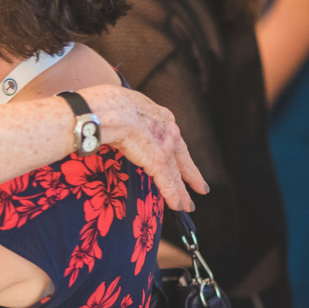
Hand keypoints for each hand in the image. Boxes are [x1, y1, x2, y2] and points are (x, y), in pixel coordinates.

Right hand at [80, 84, 207, 211]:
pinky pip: (167, 183)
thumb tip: (118, 118)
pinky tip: (178, 206)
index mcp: (160, 115)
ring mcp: (164, 148)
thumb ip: (129, 113)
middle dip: (191, 174)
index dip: (175, 150)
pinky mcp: (157, 162)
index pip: (171, 137)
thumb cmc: (108, 103)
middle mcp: (168, 131)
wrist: (109, 111)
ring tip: (188, 205)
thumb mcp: (126, 101)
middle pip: (182, 158)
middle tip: (201, 187)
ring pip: (176, 174)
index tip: (178, 158)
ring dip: (182, 192)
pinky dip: (172, 196)